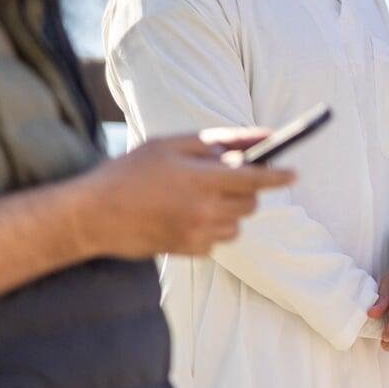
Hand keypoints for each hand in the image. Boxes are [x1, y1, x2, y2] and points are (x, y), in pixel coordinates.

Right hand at [68, 129, 293, 259]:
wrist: (94, 214)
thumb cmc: (131, 171)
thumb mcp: (173, 144)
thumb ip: (221, 140)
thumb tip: (262, 136)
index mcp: (201, 180)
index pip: (255, 179)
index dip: (279, 176)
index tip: (295, 172)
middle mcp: (204, 211)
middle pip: (251, 203)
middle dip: (247, 189)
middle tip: (224, 177)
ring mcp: (197, 234)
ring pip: (238, 223)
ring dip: (230, 209)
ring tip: (199, 196)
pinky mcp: (190, 251)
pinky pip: (219, 239)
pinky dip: (213, 226)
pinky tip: (186, 215)